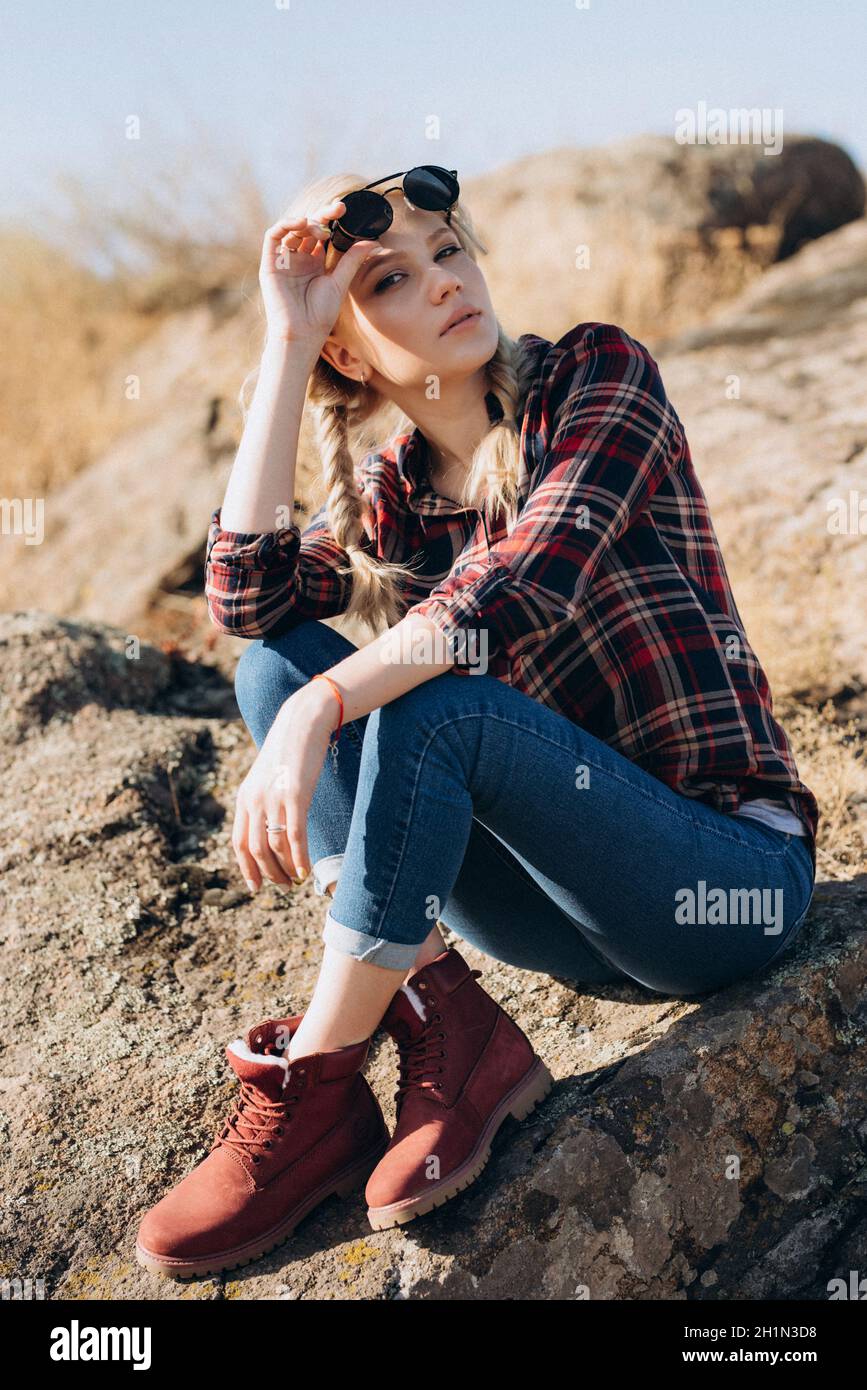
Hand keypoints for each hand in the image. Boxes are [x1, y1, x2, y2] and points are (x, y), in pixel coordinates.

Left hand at [231, 684, 335, 893]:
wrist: (302, 723)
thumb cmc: (289, 752)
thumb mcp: (269, 778)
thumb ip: (264, 801)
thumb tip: (271, 828)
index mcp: (245, 798)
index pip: (239, 842)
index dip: (246, 868)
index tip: (256, 886)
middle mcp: (254, 801)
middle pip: (256, 850)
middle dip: (269, 873)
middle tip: (282, 886)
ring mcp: (274, 798)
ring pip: (275, 846)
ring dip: (284, 869)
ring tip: (295, 881)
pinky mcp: (295, 795)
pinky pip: (294, 836)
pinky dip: (298, 858)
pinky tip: (304, 871)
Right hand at [258, 199, 378, 348]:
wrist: (302, 334)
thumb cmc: (319, 315)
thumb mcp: (339, 282)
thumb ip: (352, 260)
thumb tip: (374, 242)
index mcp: (314, 263)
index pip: (320, 233)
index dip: (330, 218)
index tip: (343, 209)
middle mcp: (298, 259)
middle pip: (307, 227)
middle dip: (321, 215)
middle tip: (337, 209)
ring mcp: (283, 261)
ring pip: (291, 229)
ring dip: (306, 222)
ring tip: (320, 228)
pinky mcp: (269, 264)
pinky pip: (273, 236)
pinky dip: (285, 225)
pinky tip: (300, 223)